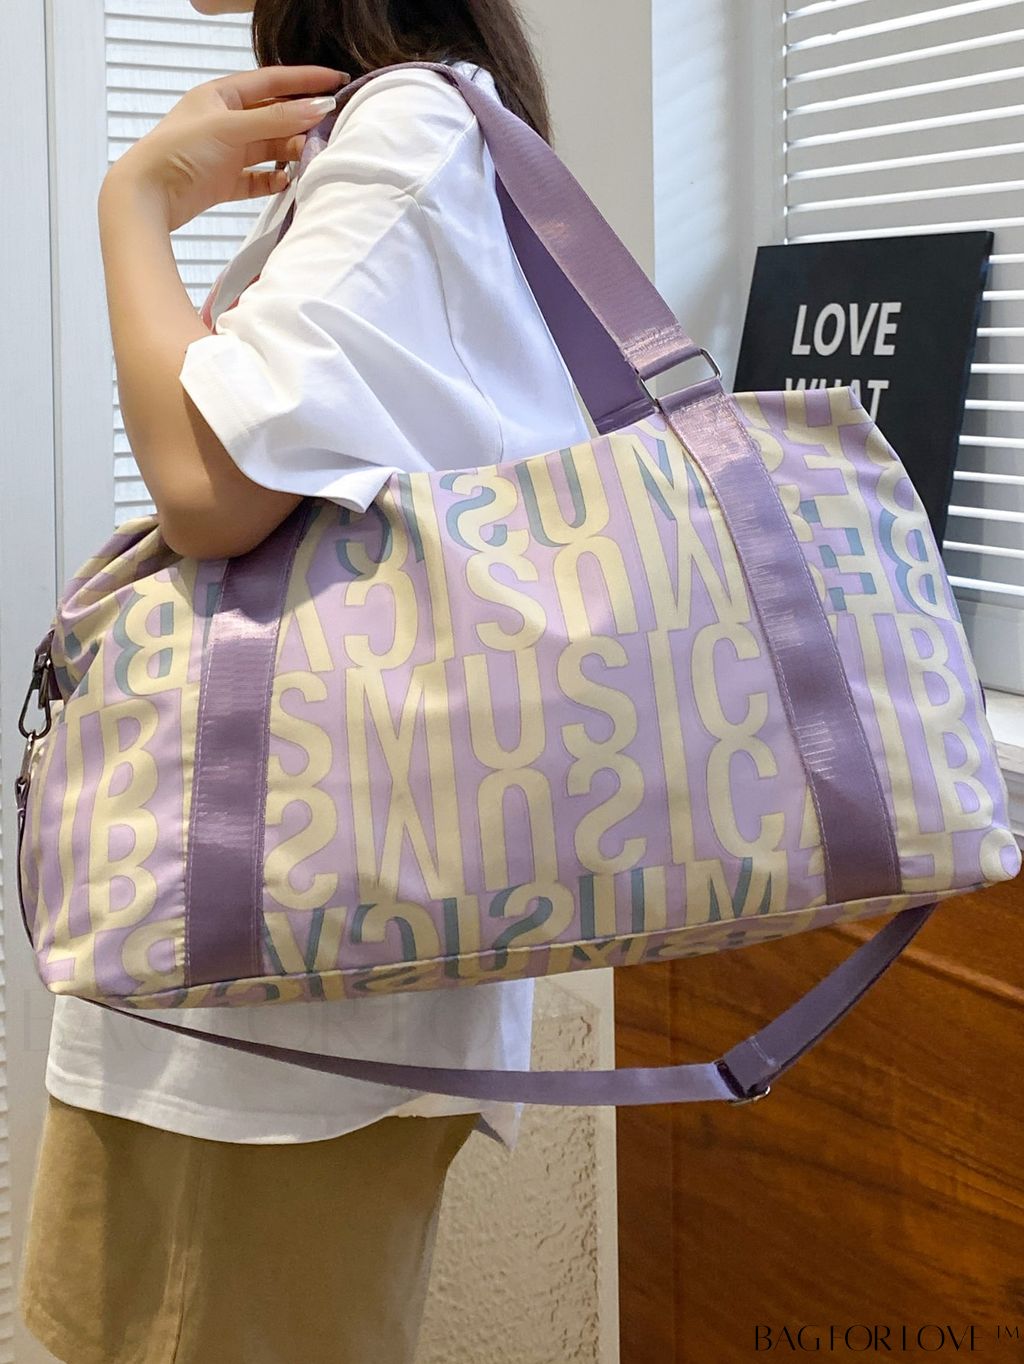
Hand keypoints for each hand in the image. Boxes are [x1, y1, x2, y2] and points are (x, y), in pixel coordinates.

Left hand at [104, 65, 350, 230]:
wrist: (147, 197)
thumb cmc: (176, 152)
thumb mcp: (229, 128)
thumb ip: (275, 119)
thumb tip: (315, 108)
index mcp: (220, 96)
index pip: (270, 81)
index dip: (303, 80)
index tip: (334, 81)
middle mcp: (224, 122)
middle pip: (273, 117)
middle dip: (300, 122)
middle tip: (328, 129)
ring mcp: (226, 153)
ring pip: (268, 149)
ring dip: (289, 154)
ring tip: (309, 158)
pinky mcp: (225, 182)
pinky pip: (258, 179)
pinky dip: (273, 182)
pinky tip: (287, 183)